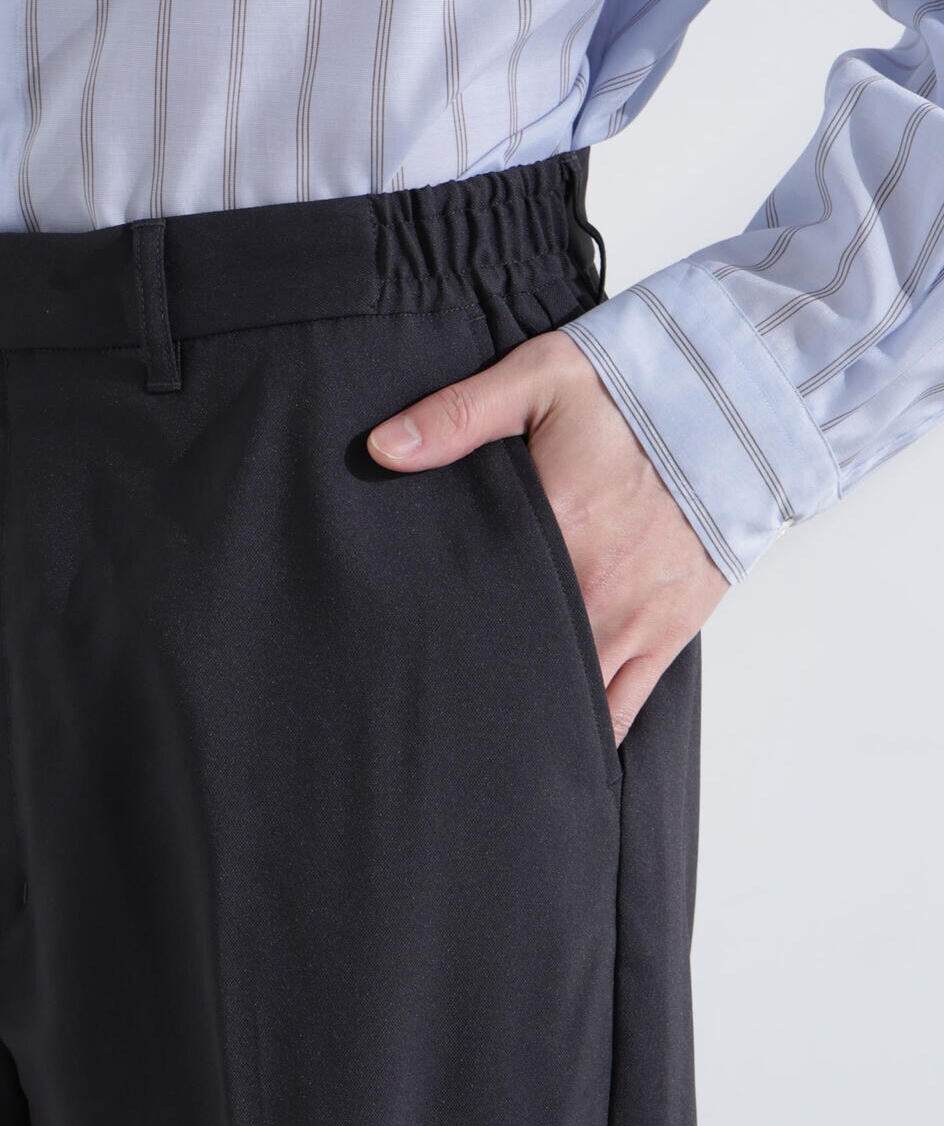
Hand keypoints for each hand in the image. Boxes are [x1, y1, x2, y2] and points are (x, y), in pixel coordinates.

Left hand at [367, 328, 729, 746]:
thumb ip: (456, 416)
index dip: (437, 625)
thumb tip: (382, 448)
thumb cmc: (639, 389)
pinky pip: (624, 705)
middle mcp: (594, 589)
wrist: (744, 403)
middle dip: (475, 678)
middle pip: (517, 657)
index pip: (478, 597)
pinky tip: (550, 746)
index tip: (401, 646)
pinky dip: (588, 729)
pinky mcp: (670, 633)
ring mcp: (634, 620)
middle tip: (426, 701)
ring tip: (479, 736)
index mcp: (556, 529)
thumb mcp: (539, 379)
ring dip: (528, 711)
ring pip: (568, 696)